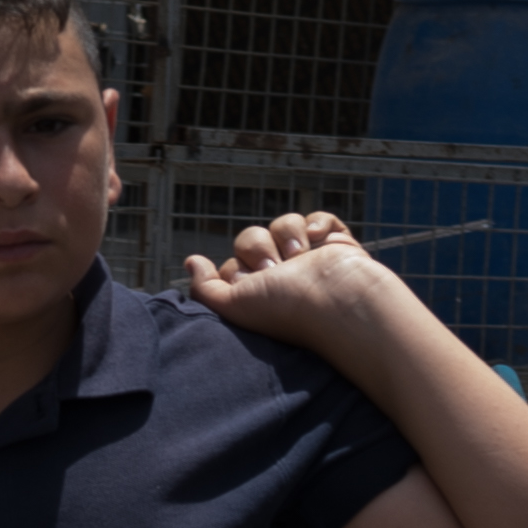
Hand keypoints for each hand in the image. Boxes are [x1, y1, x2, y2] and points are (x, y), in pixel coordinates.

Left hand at [181, 209, 404, 350]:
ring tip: (301, 259)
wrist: (338, 301)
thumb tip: (190, 262)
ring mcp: (311, 258)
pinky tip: (319, 241)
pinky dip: (319, 223)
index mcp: (261, 293)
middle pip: (252, 238)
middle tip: (276, 271)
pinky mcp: (336, 244)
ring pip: (283, 223)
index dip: (239, 269)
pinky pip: (319, 218)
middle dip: (259, 249)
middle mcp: (284, 276)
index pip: (234, 264)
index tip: (252, 284)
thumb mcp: (233, 305)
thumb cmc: (286, 309)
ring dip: (287, 236)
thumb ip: (204, 288)